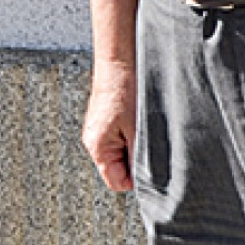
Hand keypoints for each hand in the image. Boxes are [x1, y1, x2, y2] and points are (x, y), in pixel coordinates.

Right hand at [82, 63, 137, 193]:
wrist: (118, 62)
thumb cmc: (125, 92)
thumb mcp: (138, 131)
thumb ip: (141, 159)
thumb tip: (149, 180)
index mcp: (98, 148)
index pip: (117, 183)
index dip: (137, 179)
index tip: (152, 166)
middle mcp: (93, 141)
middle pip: (118, 169)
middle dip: (136, 161)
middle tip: (149, 144)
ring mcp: (97, 130)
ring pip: (121, 153)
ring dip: (135, 147)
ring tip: (142, 129)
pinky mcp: (104, 121)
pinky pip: (119, 138)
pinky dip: (131, 135)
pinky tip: (137, 121)